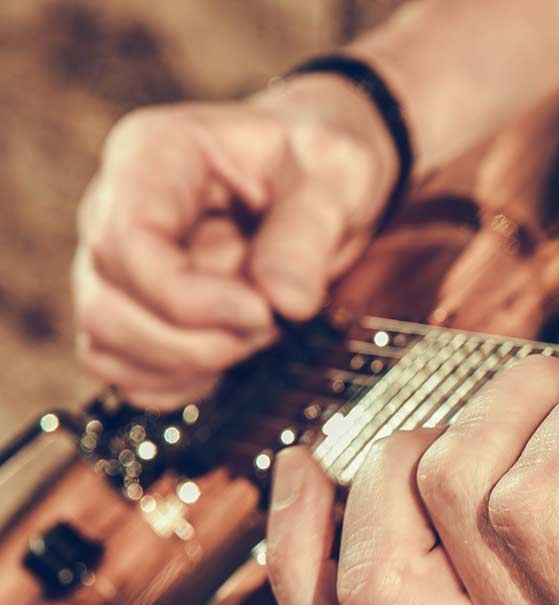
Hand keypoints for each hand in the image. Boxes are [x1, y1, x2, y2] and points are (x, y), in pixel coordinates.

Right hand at [73, 75, 398, 408]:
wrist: (321, 172)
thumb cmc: (319, 157)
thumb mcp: (336, 174)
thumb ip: (307, 234)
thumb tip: (283, 302)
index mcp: (155, 155)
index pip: (127, 242)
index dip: (189, 298)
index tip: (261, 313)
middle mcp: (118, 208)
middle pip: (108, 304)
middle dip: (198, 338)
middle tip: (272, 322)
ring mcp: (119, 263)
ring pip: (107, 343)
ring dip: (190, 362)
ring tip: (258, 331)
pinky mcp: (136, 307)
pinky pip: (124, 368)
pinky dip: (178, 381)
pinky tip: (231, 356)